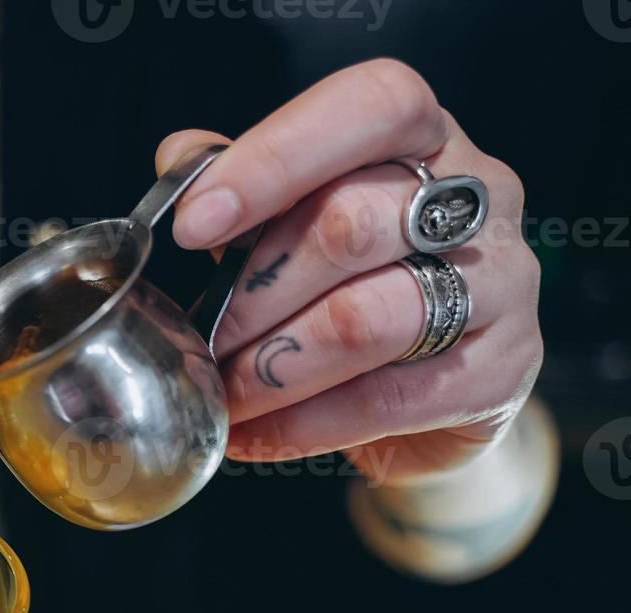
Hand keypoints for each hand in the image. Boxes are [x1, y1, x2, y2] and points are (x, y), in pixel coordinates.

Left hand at [157, 59, 541, 484]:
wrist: (431, 399)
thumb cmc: (350, 284)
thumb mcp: (293, 222)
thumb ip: (243, 184)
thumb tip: (179, 156)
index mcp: (425, 137)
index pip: (373, 106)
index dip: (275, 159)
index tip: (191, 224)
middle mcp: (482, 195)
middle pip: (352, 225)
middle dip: (251, 295)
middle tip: (196, 339)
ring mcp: (504, 282)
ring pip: (365, 319)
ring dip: (270, 366)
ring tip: (220, 394)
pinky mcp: (503, 369)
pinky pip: (386, 400)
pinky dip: (301, 423)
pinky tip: (253, 435)